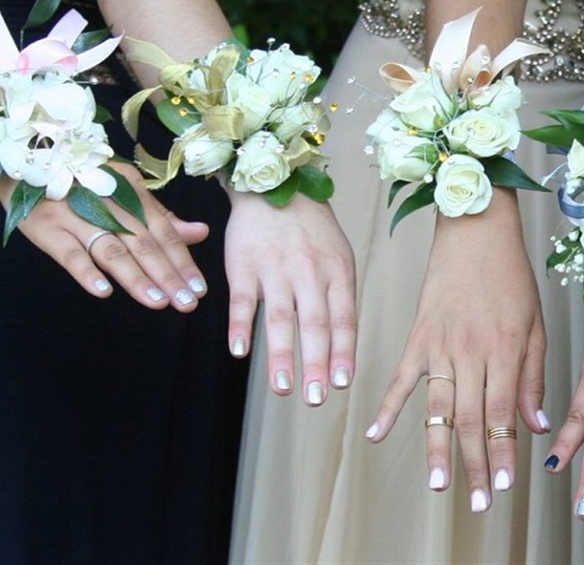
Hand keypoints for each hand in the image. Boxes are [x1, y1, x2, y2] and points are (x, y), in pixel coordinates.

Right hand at [2, 161, 209, 310]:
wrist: (23, 161)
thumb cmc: (81, 182)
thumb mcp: (124, 191)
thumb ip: (160, 216)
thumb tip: (201, 232)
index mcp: (130, 192)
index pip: (163, 231)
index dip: (183, 261)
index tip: (200, 288)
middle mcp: (107, 203)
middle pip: (143, 244)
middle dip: (168, 275)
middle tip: (187, 302)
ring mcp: (75, 215)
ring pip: (111, 250)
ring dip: (136, 278)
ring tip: (158, 302)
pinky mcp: (46, 227)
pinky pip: (68, 252)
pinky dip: (85, 271)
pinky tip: (103, 291)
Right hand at [224, 192, 356, 405]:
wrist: (273, 186)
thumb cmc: (312, 230)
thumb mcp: (339, 256)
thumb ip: (340, 298)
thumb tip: (341, 349)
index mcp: (337, 272)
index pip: (343, 320)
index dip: (343, 353)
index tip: (343, 384)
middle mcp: (308, 272)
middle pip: (314, 325)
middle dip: (316, 364)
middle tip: (316, 399)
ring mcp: (275, 269)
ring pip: (280, 318)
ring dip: (281, 356)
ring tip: (283, 388)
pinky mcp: (243, 266)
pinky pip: (242, 301)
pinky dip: (240, 327)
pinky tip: (240, 353)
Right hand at [366, 190, 547, 512]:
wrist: (475, 230)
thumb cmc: (511, 276)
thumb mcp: (535, 325)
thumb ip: (532, 377)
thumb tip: (535, 426)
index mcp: (504, 351)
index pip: (503, 415)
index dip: (502, 453)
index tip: (504, 485)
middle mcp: (471, 353)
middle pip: (472, 420)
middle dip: (475, 464)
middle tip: (477, 500)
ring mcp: (440, 346)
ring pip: (438, 409)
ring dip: (438, 450)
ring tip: (438, 485)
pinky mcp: (417, 337)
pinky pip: (400, 379)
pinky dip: (388, 409)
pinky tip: (375, 436)